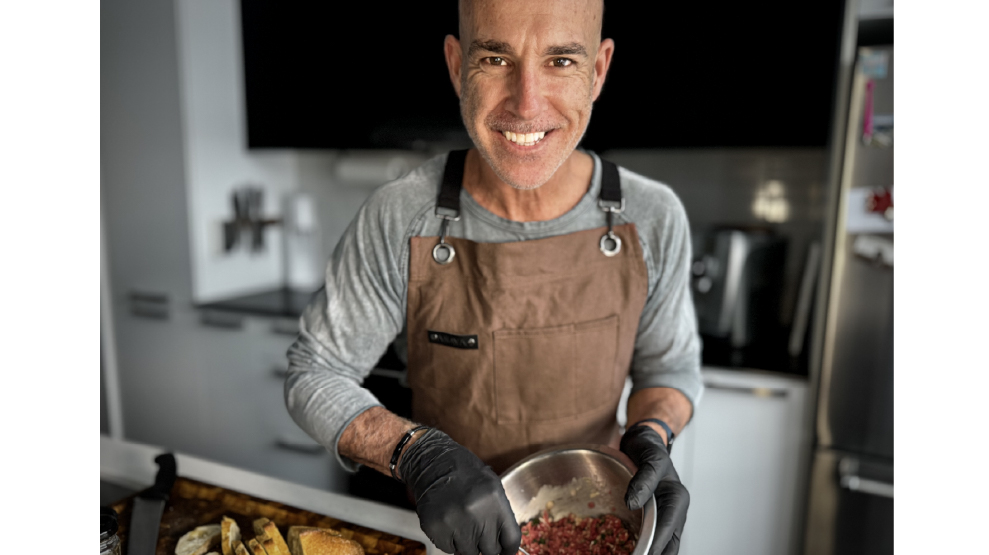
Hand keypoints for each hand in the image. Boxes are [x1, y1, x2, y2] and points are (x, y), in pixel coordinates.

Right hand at [398, 428, 520, 554]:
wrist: (433, 461)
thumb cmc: (465, 473)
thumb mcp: (493, 487)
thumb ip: (501, 516)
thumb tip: (505, 546)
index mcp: (495, 501)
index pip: (511, 540)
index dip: (509, 549)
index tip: (505, 551)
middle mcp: (476, 514)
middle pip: (491, 550)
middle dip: (486, 544)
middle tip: (479, 533)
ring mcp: (455, 523)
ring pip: (470, 552)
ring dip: (468, 544)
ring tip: (463, 524)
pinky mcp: (436, 529)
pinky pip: (449, 549)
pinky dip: (451, 542)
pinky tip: (450, 524)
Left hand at [621, 425, 688, 554]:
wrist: (643, 442)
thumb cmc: (649, 447)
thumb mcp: (650, 457)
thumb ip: (644, 479)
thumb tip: (633, 504)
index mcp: (677, 498)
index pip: (667, 530)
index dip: (654, 546)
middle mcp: (673, 512)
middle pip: (668, 545)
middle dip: (653, 554)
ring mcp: (663, 517)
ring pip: (661, 546)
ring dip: (649, 553)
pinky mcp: (652, 519)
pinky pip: (649, 538)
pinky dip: (641, 547)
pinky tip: (626, 550)